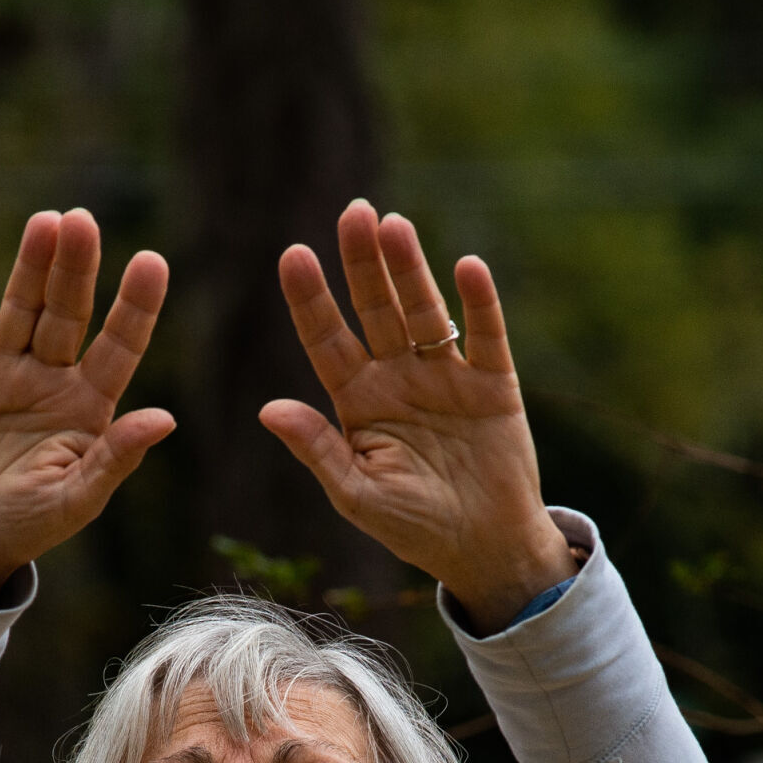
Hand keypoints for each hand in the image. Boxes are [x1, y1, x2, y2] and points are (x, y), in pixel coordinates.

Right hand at [0, 209, 172, 608]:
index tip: (152, 262)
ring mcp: (1, 373)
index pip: (120, 346)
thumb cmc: (25, 528)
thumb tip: (165, 419)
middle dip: (77, 269)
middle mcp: (49, 380)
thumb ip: (114, 459)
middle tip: (84, 221)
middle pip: (68, 313)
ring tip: (47, 222)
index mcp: (88, 407)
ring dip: (31, 265)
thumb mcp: (75, 501)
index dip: (135, 306)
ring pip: (20, 308)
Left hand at [264, 200, 575, 634]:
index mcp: (359, 402)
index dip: (312, 300)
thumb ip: (318, 451)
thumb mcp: (357, 496)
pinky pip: (487, 337)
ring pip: (426, 312)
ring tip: (394, 226)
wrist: (483, 550)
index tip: (293, 256)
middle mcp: (399, 378)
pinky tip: (467, 268)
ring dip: (411, 270)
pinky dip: (480, 304)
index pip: (328, 341)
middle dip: (363, 264)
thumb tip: (268, 409)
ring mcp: (447, 377)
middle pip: (377, 310)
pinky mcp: (495, 385)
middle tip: (352, 213)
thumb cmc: (413, 527)